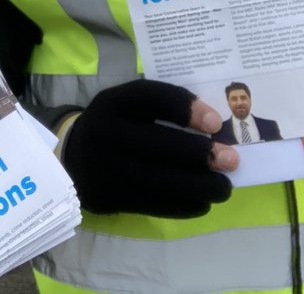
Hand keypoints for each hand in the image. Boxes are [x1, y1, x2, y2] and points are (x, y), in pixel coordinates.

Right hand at [62, 79, 235, 217]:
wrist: (72, 156)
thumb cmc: (116, 125)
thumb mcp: (127, 105)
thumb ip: (162, 108)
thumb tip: (216, 128)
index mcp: (115, 102)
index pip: (150, 98)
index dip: (185, 108)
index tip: (216, 122)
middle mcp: (107, 132)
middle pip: (157, 143)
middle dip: (199, 154)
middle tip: (231, 160)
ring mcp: (107, 167)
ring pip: (158, 180)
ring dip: (198, 186)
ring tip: (224, 188)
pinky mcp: (111, 197)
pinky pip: (152, 204)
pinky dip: (183, 206)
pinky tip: (203, 202)